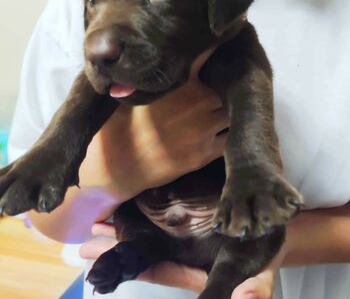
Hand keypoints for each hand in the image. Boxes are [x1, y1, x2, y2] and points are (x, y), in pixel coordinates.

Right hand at [79, 48, 228, 201]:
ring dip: (228, 109)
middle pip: (226, 87)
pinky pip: (228, 138)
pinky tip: (220, 130)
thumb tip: (160, 59)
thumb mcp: (131, 93)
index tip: (221, 41)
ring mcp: (204, 130)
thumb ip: (153, 78)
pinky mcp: (206, 153)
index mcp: (179, 85)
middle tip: (221, 83)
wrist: (118, 166)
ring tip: (222, 107)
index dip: (215, 49)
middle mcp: (197, 103)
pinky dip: (228, 132)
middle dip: (224, 84)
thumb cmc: (118, 126)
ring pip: (231, 112)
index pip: (206, 57)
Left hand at [80, 223, 280, 297]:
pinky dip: (141, 208)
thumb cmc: (261, 257)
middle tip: (83, 245)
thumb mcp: (259, 275)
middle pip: (140, 252)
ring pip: (145, 233)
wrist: (267, 234)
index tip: (98, 265)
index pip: (153, 269)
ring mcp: (182, 234)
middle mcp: (180, 252)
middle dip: (113, 250)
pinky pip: (160, 212)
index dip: (126, 267)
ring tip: (96, 223)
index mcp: (189, 268)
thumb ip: (253, 292)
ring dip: (121, 229)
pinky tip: (128, 202)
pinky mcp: (188, 216)